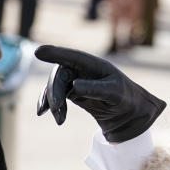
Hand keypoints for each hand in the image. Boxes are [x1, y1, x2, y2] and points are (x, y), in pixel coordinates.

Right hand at [34, 44, 165, 142]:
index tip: (38, 52)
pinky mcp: (73, 93)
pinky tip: (46, 113)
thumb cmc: (127, 99)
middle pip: (60, 74)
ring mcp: (76, 80)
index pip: (72, 57)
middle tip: (55, 109)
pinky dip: (50, 104)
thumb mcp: (115, 94)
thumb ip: (96, 89)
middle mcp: (83, 70)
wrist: (130, 115)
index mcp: (95, 65)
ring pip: (55, 86)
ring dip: (52, 101)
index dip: (56, 53)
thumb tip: (74, 86)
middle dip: (54, 90)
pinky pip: (56, 95)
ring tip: (59, 118)